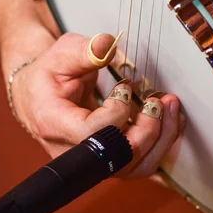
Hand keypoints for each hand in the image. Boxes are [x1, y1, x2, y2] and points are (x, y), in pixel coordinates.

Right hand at [10, 32, 183, 177]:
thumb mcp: (60, 54)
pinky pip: (140, 163)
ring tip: (171, 107)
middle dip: (147, 130)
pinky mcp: (110, 160)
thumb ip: (84, 50)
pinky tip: (170, 120)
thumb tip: (107, 45)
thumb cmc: (49, 75)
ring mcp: (93, 161)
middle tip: (158, 101)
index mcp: (55, 124)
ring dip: (161, 139)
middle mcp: (73, 152)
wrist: (40, 95)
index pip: (91, 133)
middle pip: (118, 159)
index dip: (116, 113)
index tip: (125, 87)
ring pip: (135, 167)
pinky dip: (161, 143)